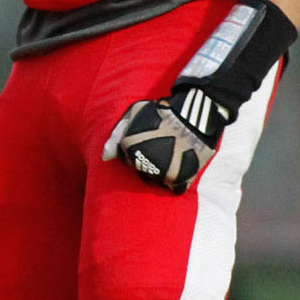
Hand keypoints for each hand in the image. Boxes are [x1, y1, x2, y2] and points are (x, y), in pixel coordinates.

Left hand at [104, 84, 225, 194]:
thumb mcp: (135, 113)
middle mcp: (142, 163)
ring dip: (162, 171)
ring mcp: (160, 173)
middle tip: (161, 147)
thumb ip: (117, 134)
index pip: (126, 158)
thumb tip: (104, 157)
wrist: (194, 114)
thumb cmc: (162, 111)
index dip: (136, 149)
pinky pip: (175, 188)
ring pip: (156, 180)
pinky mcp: (179, 180)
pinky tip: (181, 166)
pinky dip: (178, 181)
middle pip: (140, 171)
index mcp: (129, 147)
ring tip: (172, 154)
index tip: (148, 141)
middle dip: (148, 161)